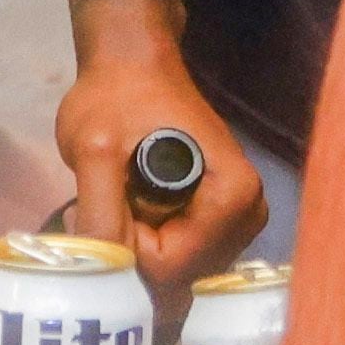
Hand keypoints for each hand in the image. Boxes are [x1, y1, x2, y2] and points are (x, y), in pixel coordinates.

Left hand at [52, 36, 263, 296]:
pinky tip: (136, 205)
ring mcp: (238, 224)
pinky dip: (148, 243)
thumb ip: (101, 213)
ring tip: (123, 194)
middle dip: (134, 247)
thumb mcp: (95, 149)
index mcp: (235, 198)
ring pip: (174, 274)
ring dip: (138, 246)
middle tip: (111, 194)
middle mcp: (249, 216)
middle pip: (177, 276)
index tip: (110, 195)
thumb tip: (107, 276)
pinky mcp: (222, 226)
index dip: (127, 242)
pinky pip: (178, 262)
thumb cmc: (116, 99)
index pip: (170, 266)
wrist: (133, 68)